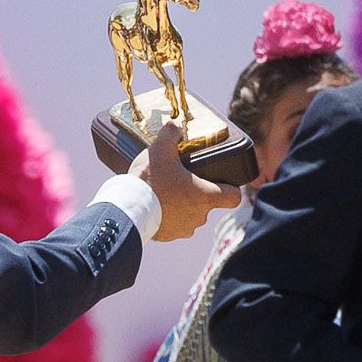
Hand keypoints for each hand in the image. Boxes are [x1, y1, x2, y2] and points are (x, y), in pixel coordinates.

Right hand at [135, 119, 241, 242]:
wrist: (128, 209)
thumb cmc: (149, 180)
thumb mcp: (160, 149)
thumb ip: (170, 134)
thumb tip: (174, 125)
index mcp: (206, 195)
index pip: (234, 197)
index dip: (231, 189)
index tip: (222, 182)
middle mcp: (200, 216)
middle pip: (209, 204)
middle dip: (198, 193)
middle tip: (182, 180)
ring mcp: (185, 228)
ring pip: (191, 216)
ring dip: (183, 206)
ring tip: (166, 193)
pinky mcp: (169, 236)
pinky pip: (175, 226)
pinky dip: (169, 217)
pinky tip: (157, 206)